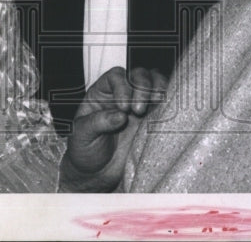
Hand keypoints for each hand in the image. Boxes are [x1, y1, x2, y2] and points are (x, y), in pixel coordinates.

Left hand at [59, 66, 167, 191]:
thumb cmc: (85, 151)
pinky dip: (168, 101)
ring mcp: (139, 105)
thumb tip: (120, 115)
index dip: (122, 86)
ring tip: (156, 104)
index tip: (123, 107)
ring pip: (154, 83)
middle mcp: (122, 95)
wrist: (98, 174)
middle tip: (139, 110)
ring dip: (158, 89)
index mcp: (102, 93)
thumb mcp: (82, 135)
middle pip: (137, 75)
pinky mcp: (153, 118)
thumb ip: (98, 122)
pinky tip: (165, 111)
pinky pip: (164, 102)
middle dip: (142, 87)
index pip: (115, 77)